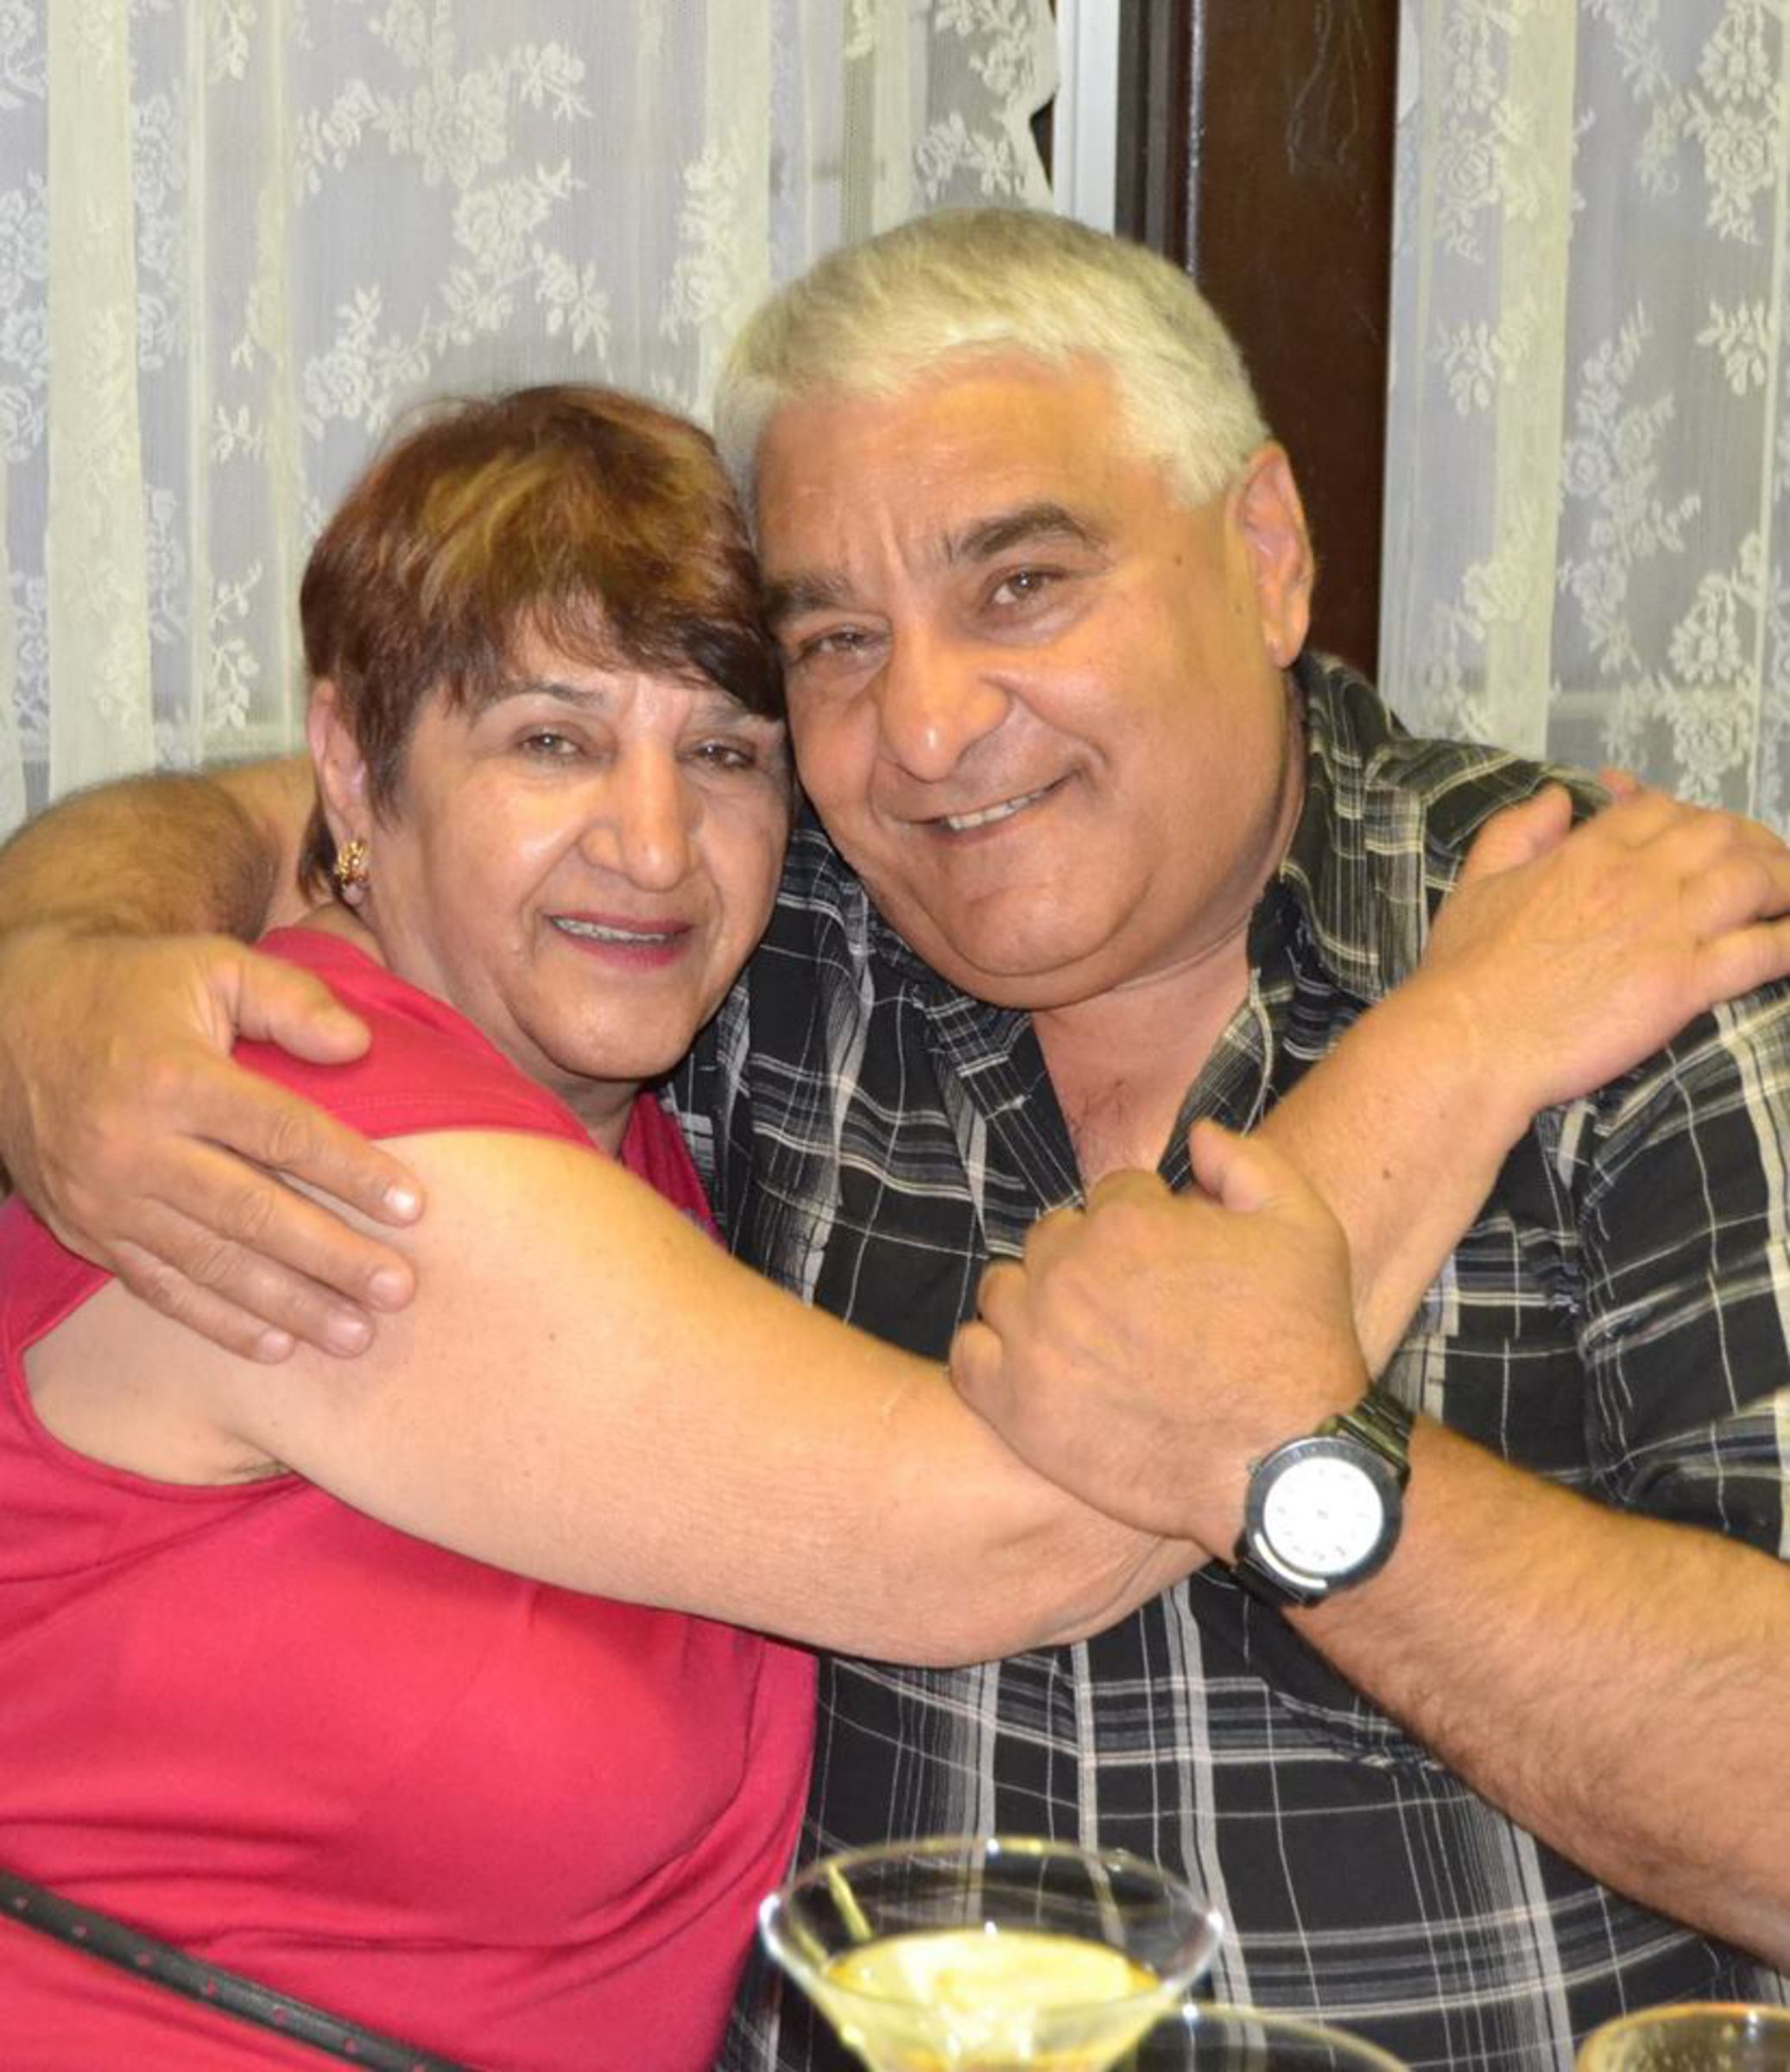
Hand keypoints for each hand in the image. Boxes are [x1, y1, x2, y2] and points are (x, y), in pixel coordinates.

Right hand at [0, 925, 421, 1359]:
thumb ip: (291, 999)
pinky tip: (278, 1347)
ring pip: (212, 1263)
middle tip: (400, 1289)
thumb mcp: (213, 965)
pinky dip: (219, 1323)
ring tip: (358, 1334)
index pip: (280, 1133)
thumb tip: (360, 1046)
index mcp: (173, 1078)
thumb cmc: (136, 988)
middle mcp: (134, 1146)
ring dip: (290, 1305)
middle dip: (332, 1257)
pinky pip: (161, 1288)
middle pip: (251, 1213)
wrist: (11, 1015)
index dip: (350, 1171)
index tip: (412, 1206)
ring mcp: (106, 1198)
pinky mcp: (88, 1231)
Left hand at [950, 1124, 1367, 1550]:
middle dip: (1090, 1259)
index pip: (1113, 1196)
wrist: (1283, 1465)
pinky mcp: (1014, 1404)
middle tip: (1134, 1309)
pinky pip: (970, 1354)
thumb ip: (1245, 1160)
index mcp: (1126, 1220)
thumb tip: (1197, 1134)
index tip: (1172, 1267)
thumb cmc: (1299, 1345)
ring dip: (1037, 1301)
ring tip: (1086, 1339)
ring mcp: (1034, 1339)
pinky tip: (1038, 1368)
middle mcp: (1067, 1271)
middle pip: (1054, 1238)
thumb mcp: (1304, 1225)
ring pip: (1006, 1289)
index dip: (1149, 1225)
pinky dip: (994, 1355)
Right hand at [1414, 778, 1789, 1113]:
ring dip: (1784, 883)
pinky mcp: (1684, 983)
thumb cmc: (1464, 972)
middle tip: (1761, 867)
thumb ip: (1516, 830)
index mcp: (1588, 851)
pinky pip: (1762, 951)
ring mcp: (1666, 928)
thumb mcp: (1476, 883)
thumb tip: (1556, 796)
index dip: (1687, 814)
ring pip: (1756, 880)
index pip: (1661, 807)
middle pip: (1722, 834)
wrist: (1470, 1040)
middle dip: (1752, 843)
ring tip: (1788, 899)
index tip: (1695, 834)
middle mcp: (1637, 877)